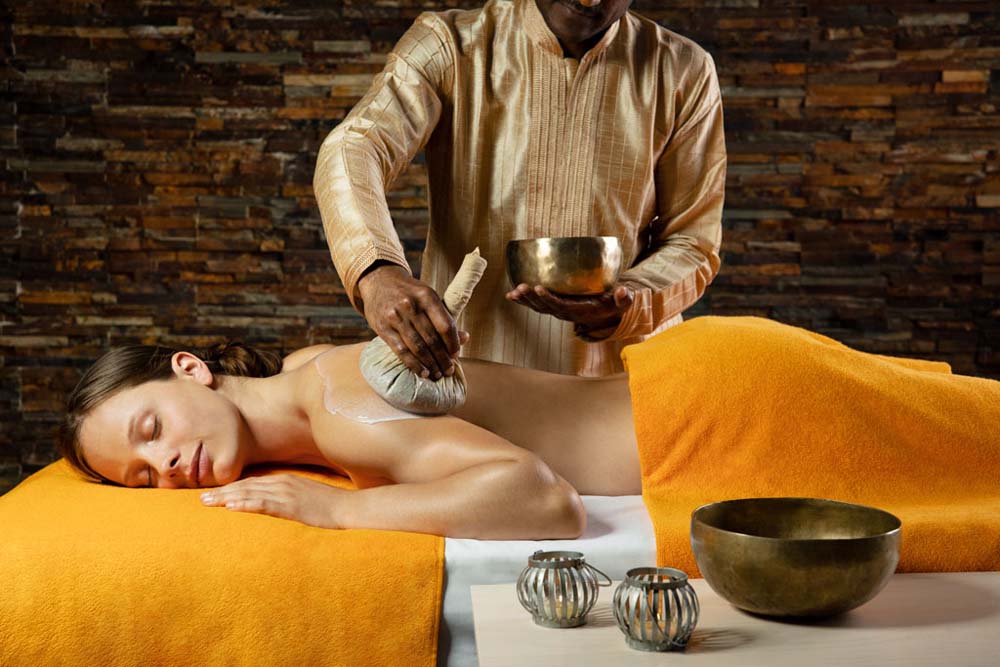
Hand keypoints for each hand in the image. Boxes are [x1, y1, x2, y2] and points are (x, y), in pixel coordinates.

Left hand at [200, 474, 347, 528]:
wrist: (348, 507)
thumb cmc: (330, 504)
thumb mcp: (306, 496)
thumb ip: (288, 497)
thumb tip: (275, 503)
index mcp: (284, 480)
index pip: (252, 483)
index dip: (231, 488)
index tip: (214, 493)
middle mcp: (281, 483)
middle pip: (245, 486)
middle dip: (222, 492)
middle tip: (201, 499)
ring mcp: (285, 493)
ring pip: (249, 493)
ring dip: (227, 498)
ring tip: (208, 503)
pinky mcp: (290, 505)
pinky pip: (264, 504)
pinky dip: (246, 504)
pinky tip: (232, 507)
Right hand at [357, 263, 468, 378]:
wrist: (379, 281)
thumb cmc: (409, 292)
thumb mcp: (427, 297)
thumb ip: (444, 317)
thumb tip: (465, 338)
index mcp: (426, 296)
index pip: (445, 325)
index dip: (453, 343)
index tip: (456, 355)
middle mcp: (411, 306)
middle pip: (432, 339)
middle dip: (443, 358)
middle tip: (448, 370)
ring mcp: (396, 317)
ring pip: (418, 347)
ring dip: (430, 364)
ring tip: (437, 374)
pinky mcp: (383, 328)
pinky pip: (401, 351)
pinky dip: (414, 364)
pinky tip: (423, 372)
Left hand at [505, 283, 633, 340]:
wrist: (605, 314)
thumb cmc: (612, 305)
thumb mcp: (621, 303)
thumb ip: (624, 299)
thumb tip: (624, 291)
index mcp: (578, 311)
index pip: (561, 305)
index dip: (549, 298)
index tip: (538, 288)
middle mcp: (565, 312)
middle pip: (545, 307)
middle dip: (531, 298)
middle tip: (521, 287)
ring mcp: (557, 310)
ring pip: (537, 307)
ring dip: (524, 300)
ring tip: (512, 292)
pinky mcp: (553, 306)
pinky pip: (536, 305)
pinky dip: (523, 300)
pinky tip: (511, 294)